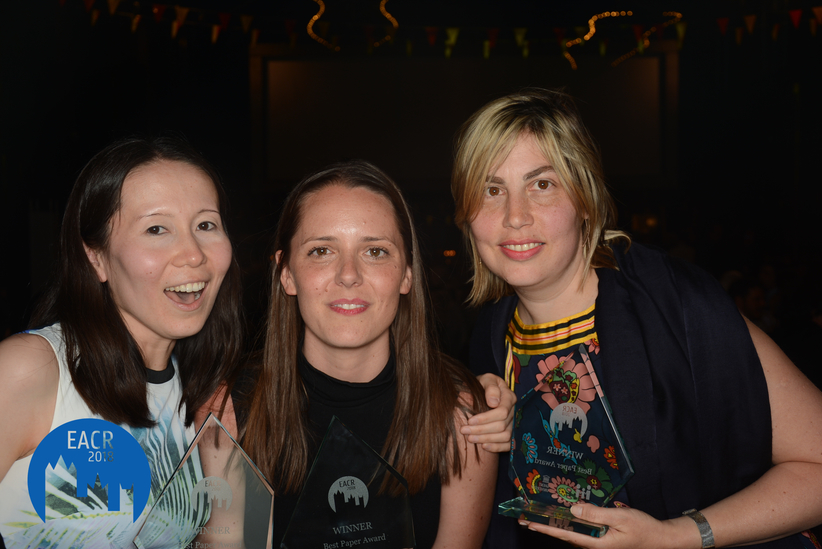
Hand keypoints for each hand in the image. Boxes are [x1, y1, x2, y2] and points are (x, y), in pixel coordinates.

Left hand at [460, 373, 515, 451]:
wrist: (485, 391)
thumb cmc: (484, 384)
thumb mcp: (486, 379)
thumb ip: (490, 388)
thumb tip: (494, 403)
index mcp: (509, 397)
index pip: (501, 412)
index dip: (485, 418)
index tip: (469, 421)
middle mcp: (514, 411)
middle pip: (501, 426)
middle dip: (481, 430)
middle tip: (464, 431)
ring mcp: (514, 423)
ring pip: (505, 436)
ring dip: (487, 439)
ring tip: (470, 439)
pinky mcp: (512, 433)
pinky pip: (509, 444)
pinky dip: (497, 447)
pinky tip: (484, 446)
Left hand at [519, 503, 692, 548]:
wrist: (661, 538)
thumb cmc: (643, 528)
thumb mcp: (621, 518)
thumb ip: (596, 514)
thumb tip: (573, 509)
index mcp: (596, 543)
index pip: (566, 534)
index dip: (546, 528)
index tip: (529, 523)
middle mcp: (594, 544)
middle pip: (565, 534)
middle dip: (545, 525)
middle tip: (524, 518)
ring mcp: (598, 542)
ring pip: (572, 532)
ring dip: (555, 523)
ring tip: (537, 515)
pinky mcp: (602, 538)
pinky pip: (581, 530)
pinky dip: (569, 522)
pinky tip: (563, 514)